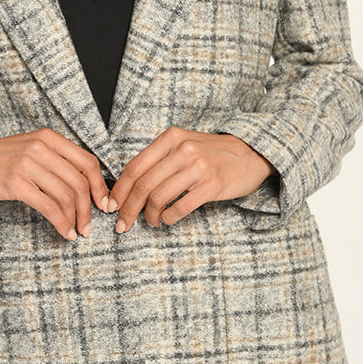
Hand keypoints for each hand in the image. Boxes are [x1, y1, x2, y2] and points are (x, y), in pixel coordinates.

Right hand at [0, 129, 109, 241]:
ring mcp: (27, 164)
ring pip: (66, 195)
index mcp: (49, 137)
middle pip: (79, 181)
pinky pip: (48, 206)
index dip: (100, 186)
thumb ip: (55, 159)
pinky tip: (64, 231)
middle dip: (89, 208)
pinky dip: (61, 222)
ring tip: (76, 231)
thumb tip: (84, 184)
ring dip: (76, 218)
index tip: (104, 203)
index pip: (87, 161)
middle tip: (89, 225)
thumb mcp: (30, 148)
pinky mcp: (15, 182)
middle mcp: (41, 147)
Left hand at [108, 128, 276, 232]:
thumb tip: (128, 186)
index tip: (111, 205)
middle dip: (128, 209)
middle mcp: (182, 150)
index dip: (119, 190)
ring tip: (151, 222)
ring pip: (159, 197)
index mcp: (171, 138)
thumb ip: (159, 160)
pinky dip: (169, 218)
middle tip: (122, 224)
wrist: (251, 153)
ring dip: (149, 216)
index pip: (134, 167)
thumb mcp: (184, 145)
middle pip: (143, 185)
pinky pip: (180, 207)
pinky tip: (168, 220)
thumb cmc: (212, 153)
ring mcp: (198, 167)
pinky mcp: (212, 185)